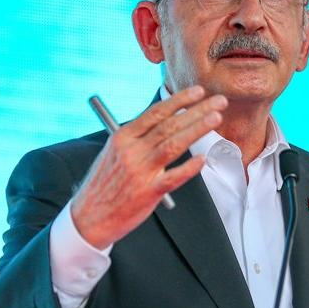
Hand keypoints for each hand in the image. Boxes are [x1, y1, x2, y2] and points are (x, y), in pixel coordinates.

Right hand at [71, 85, 226, 248]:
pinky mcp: (147, 193)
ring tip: (216, 119)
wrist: (89, 217)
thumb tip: (168, 120)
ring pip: (173, 145)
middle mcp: (131, 150)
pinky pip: (172, 178)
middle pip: (169, 125)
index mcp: (122, 137)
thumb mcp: (114, 152)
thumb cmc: (106, 183)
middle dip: (197, 110)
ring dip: (197, 129)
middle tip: (219, 101)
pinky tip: (203, 159)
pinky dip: (189, 168)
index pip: (156, 113)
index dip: (180, 100)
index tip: (199, 91)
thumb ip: (138, 137)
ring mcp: (139, 171)